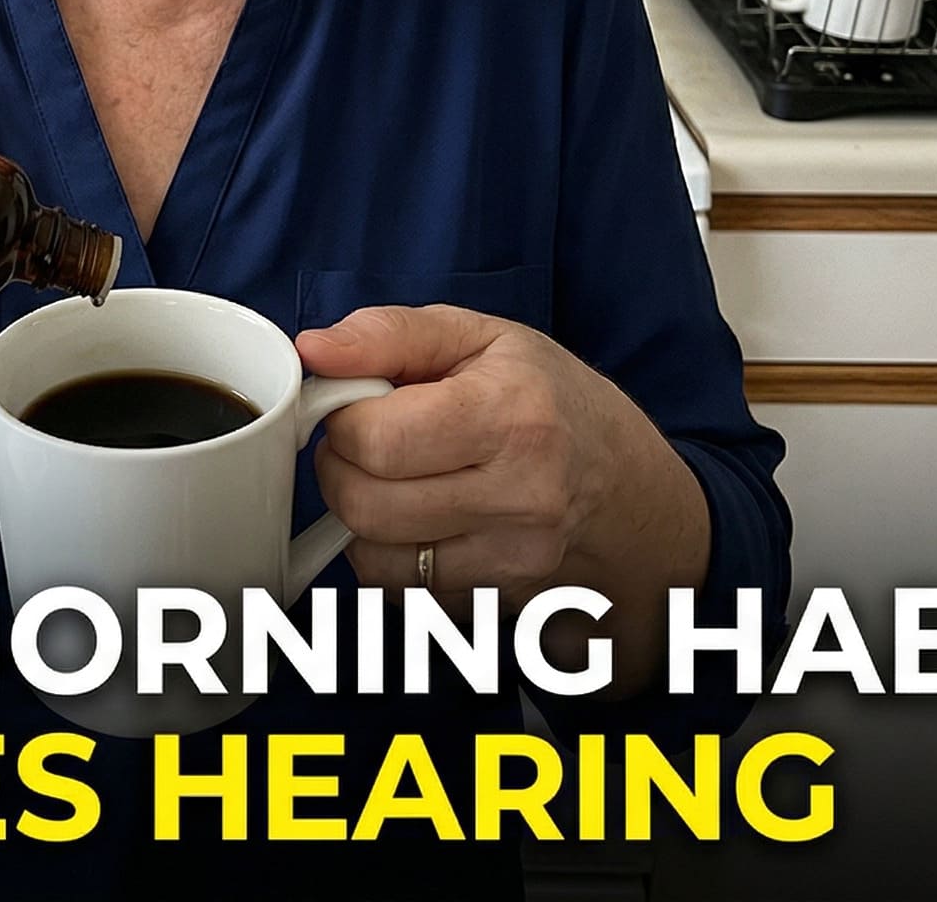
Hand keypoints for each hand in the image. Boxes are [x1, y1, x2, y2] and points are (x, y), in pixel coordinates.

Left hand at [296, 305, 697, 604]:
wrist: (623, 483)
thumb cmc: (546, 398)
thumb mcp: (479, 336)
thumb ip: (388, 334)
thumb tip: (313, 349)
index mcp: (512, 415)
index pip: (376, 441)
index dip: (342, 420)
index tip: (356, 405)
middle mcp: (522, 496)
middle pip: (367, 507)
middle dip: (341, 470)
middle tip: (363, 444)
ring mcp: (514, 560)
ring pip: (376, 560)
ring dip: (362, 519)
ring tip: (393, 479)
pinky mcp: (500, 602)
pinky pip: (403, 593)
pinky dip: (392, 557)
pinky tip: (420, 519)